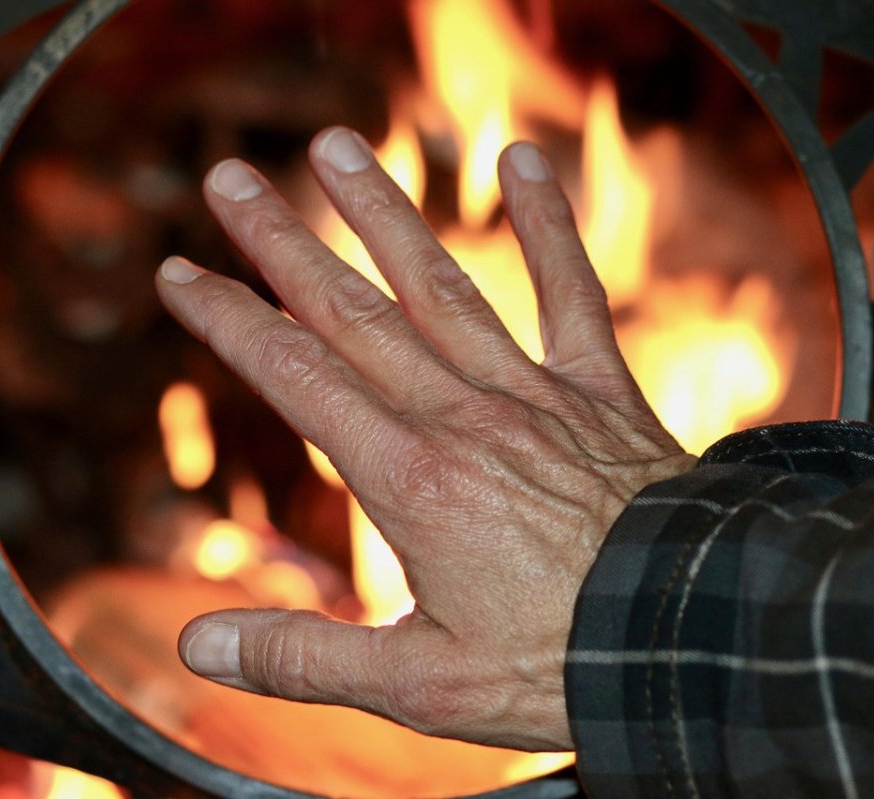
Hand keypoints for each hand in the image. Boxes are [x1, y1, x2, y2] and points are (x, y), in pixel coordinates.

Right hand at [155, 127, 694, 750]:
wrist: (694, 639)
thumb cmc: (561, 663)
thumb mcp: (420, 686)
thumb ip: (304, 661)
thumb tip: (196, 645)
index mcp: (409, 481)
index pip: (296, 379)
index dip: (230, 322)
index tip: (180, 275)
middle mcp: (462, 418)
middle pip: (352, 314)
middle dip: (282, 244)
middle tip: (228, 180)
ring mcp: (533, 394)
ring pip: (441, 286)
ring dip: (383, 215)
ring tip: (335, 149)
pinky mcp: (598, 391)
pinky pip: (571, 291)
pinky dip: (548, 225)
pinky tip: (520, 160)